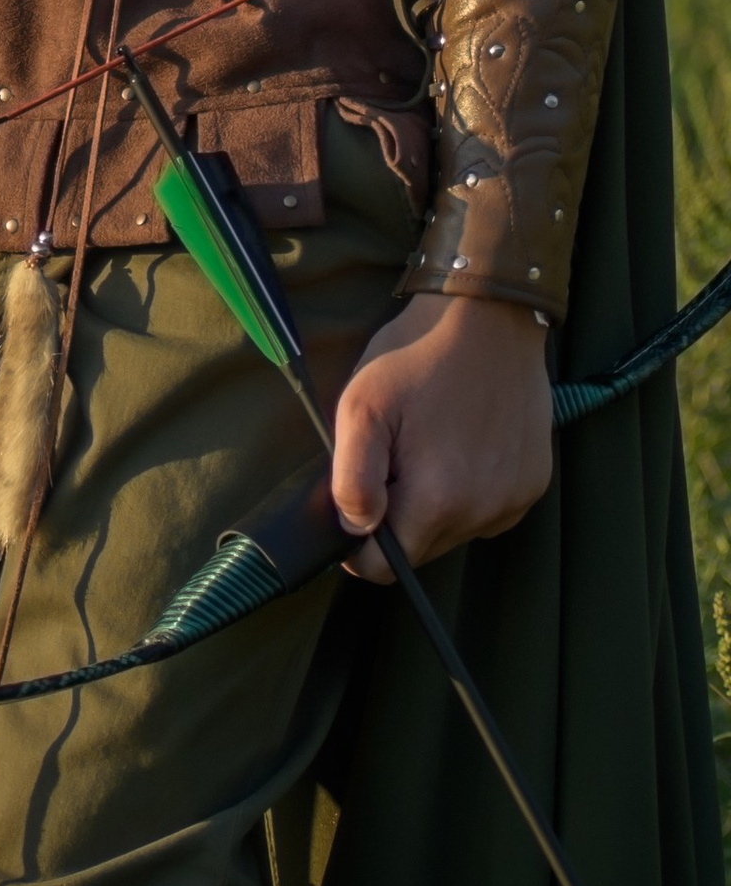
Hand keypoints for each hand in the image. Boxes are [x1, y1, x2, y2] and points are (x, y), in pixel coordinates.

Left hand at [329, 293, 552, 575]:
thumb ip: (352, 478)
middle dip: (397, 518)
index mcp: (440, 499)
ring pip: (455, 531)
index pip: (386, 567)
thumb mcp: (363, 405)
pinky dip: (468, 492)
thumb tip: (356, 529)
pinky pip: (488, 511)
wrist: (489, 317)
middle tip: (392, 460)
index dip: (359, 546)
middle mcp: (485, 511)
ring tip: (427, 445)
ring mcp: (515, 499)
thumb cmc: (418, 356)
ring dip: (433, 505)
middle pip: (422, 550)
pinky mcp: (534, 484)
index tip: (353, 510)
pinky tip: (461, 445)